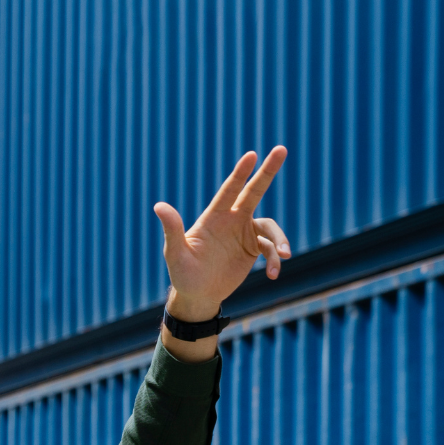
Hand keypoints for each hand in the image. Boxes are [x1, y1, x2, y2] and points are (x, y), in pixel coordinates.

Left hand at [153, 147, 291, 320]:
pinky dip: (274, 261)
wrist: (197, 295)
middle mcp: (231, 220)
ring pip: (271, 228)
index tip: (252, 155)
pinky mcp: (253, 250)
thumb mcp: (175, 253)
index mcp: (213, 217)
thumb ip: (172, 230)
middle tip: (282, 149)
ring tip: (284, 255)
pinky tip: (273, 274)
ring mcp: (244, 233)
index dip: (241, 173)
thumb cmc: (182, 273)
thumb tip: (159, 206)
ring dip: (279, 240)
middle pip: (254, 191)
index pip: (229, 190)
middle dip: (267, 171)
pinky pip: (271, 250)